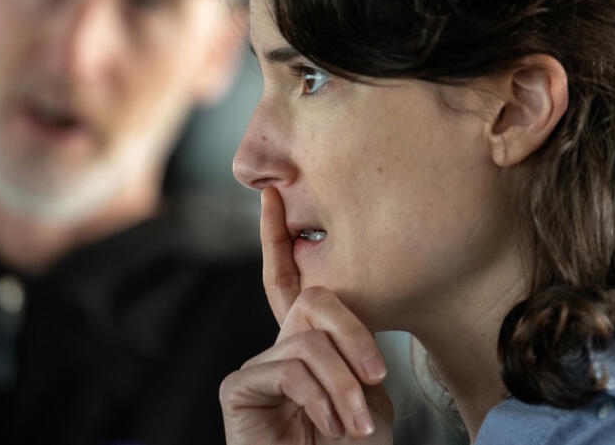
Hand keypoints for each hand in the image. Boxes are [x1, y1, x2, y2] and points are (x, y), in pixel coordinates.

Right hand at [220, 187, 393, 443]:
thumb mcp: (366, 387)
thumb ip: (351, 343)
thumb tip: (342, 311)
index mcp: (309, 340)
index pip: (291, 278)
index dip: (278, 235)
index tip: (273, 192)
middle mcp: (279, 345)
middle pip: (315, 300)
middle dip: (354, 334)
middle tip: (376, 376)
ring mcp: (257, 365)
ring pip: (309, 341)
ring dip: (344, 385)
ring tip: (357, 425)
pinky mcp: (238, 387)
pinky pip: (289, 368)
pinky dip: (320, 398)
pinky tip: (328, 424)